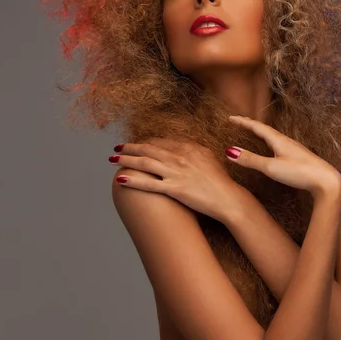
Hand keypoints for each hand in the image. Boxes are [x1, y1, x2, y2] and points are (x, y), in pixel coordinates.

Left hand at [109, 137, 243, 221]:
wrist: (228, 198)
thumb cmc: (220, 180)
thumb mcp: (208, 157)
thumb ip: (193, 150)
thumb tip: (182, 147)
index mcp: (188, 147)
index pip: (160, 141)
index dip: (145, 142)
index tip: (135, 144)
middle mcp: (180, 157)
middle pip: (148, 149)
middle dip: (130, 148)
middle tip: (117, 148)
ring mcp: (176, 173)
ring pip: (144, 163)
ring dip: (126, 160)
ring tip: (112, 159)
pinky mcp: (175, 189)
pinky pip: (148, 184)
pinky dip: (132, 180)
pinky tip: (120, 178)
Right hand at [224, 115, 340, 201]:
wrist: (327, 182)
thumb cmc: (300, 173)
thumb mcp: (271, 167)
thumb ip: (250, 160)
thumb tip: (230, 151)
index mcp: (279, 140)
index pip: (257, 127)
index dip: (243, 122)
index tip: (230, 118)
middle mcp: (287, 141)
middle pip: (265, 129)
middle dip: (251, 125)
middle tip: (240, 121)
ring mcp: (294, 149)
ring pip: (274, 137)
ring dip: (261, 133)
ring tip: (254, 132)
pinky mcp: (299, 157)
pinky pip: (280, 144)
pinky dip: (270, 142)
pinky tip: (274, 149)